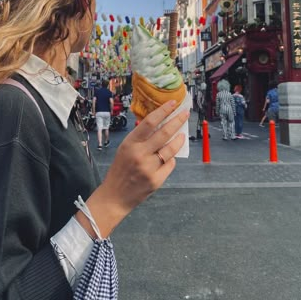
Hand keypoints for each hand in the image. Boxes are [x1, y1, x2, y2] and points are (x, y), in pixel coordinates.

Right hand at [78, 101, 188, 237]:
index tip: (173, 103)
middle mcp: (139, 154)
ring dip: (179, 140)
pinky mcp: (156, 180)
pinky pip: (170, 165)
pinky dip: (171, 159)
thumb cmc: (120, 169)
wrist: (115, 196)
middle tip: (185, 114)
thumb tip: (160, 124)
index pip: (149, 122)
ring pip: (171, 149)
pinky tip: (169, 157)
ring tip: (182, 135)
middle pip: (164, 133)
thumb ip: (140, 138)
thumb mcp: (125, 148)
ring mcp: (149, 168)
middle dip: (177, 121)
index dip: (163, 111)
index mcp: (130, 143)